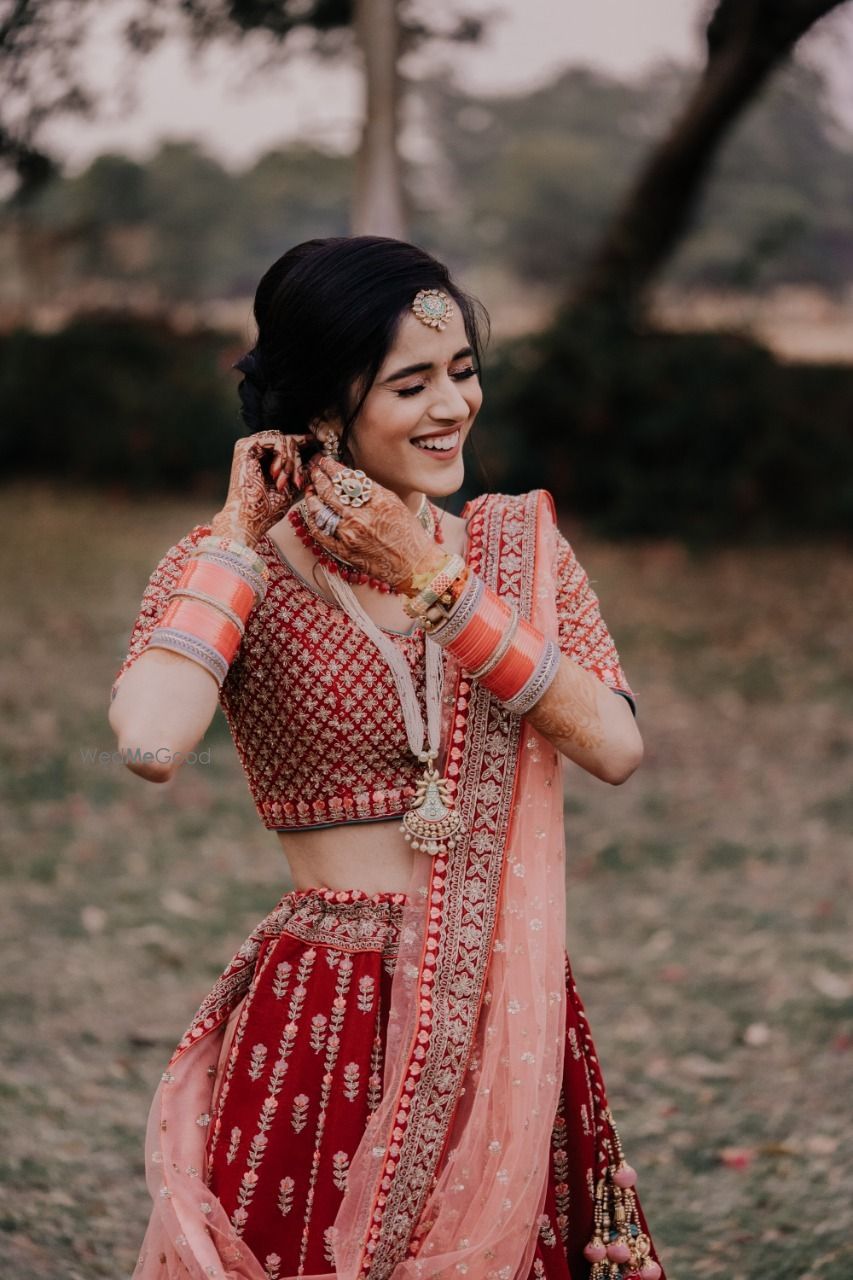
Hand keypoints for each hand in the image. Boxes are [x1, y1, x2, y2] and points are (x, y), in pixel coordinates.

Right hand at [211, 431, 310, 546]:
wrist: (252, 519)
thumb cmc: (268, 509)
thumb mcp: (292, 487)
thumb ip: (301, 472)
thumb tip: (318, 457)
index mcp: (264, 459)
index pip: (286, 445)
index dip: (301, 441)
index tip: (314, 440)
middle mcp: (256, 451)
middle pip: (288, 442)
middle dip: (297, 462)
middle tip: (296, 481)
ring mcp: (250, 446)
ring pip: (284, 440)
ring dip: (290, 462)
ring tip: (284, 481)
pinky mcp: (247, 445)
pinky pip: (276, 440)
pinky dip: (283, 456)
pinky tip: (277, 473)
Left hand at [303, 456, 446, 593]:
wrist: (414, 566)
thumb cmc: (409, 535)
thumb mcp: (395, 503)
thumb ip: (372, 491)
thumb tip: (350, 479)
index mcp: (377, 500)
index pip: (346, 478)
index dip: (332, 467)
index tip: (326, 462)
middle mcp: (361, 515)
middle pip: (330, 490)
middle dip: (319, 477)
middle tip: (315, 470)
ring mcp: (350, 534)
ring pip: (320, 509)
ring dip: (312, 497)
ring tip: (311, 490)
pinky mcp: (343, 550)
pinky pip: (319, 532)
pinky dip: (312, 519)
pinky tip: (312, 512)